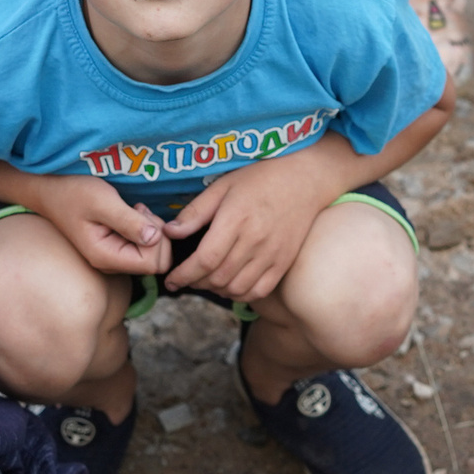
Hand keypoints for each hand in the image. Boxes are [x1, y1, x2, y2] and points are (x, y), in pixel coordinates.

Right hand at [23, 177, 172, 277]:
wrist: (52, 189)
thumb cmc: (73, 192)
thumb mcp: (102, 201)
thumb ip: (128, 221)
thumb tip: (155, 237)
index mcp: (106, 257)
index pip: (152, 264)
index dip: (158, 240)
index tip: (141, 213)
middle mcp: (111, 263)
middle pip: (157, 263)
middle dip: (158, 236)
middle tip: (139, 211)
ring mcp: (115, 257)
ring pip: (154, 254)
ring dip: (153, 229)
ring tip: (134, 210)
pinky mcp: (118, 247)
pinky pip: (146, 246)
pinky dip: (147, 228)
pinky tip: (133, 213)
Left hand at [160, 153, 336, 301]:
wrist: (304, 180)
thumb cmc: (259, 179)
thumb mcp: (222, 187)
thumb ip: (195, 212)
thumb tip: (169, 233)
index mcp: (235, 219)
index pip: (204, 259)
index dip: (183, 275)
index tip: (171, 280)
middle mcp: (255, 240)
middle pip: (218, 277)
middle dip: (195, 283)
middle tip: (187, 278)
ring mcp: (272, 254)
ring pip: (237, 288)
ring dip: (216, 290)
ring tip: (206, 281)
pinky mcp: (284, 262)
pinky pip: (259, 290)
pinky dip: (240, 294)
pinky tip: (230, 285)